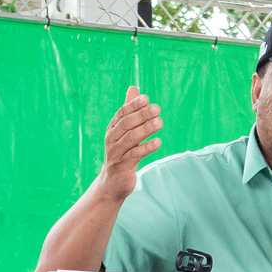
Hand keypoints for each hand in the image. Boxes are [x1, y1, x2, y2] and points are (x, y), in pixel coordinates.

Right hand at [95, 87, 162, 205]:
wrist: (112, 182)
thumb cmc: (121, 153)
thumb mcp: (124, 131)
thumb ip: (129, 111)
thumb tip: (134, 88)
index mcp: (112, 129)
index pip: (122, 113)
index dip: (133, 105)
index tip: (146, 98)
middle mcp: (112, 139)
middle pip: (126, 124)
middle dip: (141, 115)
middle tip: (157, 108)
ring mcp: (116, 153)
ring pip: (131, 138)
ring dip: (146, 129)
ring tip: (160, 122)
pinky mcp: (123, 166)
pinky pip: (135, 155)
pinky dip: (146, 148)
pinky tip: (158, 142)